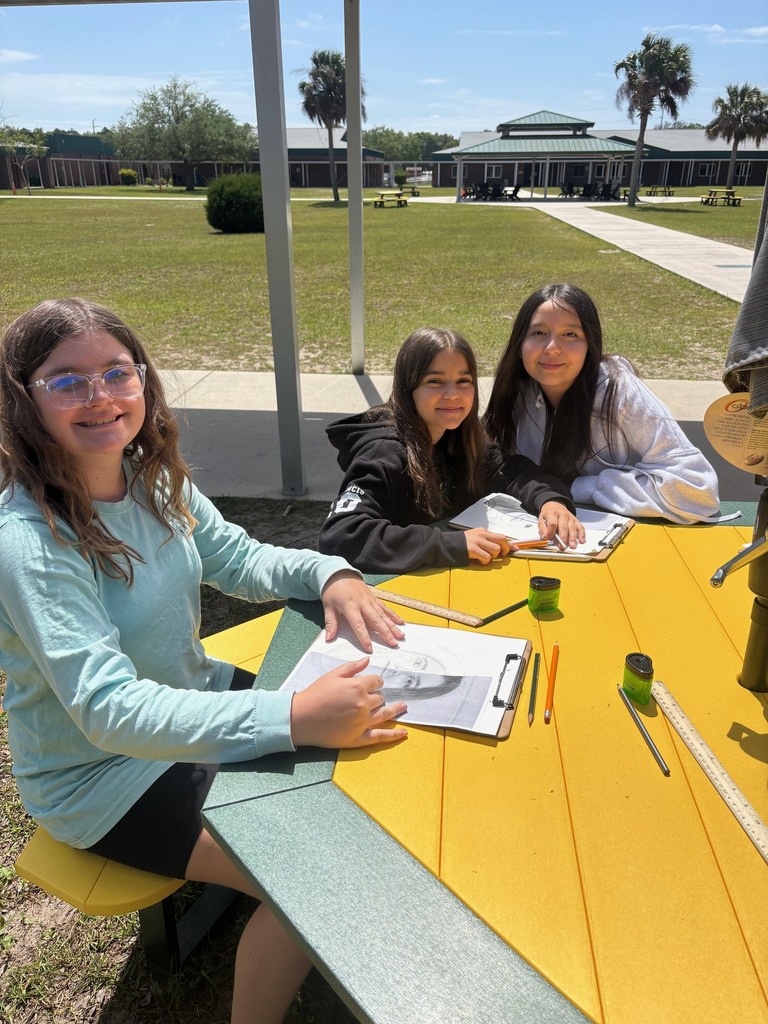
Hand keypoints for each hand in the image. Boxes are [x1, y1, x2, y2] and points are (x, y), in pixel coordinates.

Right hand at [290, 657, 407, 747]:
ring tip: (404, 707)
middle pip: (381, 698)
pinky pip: (381, 736)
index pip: (377, 682)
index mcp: (358, 687)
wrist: (301, 718)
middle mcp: (364, 704)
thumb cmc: (315, 694)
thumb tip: (368, 660)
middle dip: (377, 696)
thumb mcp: (332, 675)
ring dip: (396, 710)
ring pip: (385, 714)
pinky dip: (394, 735)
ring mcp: (363, 722)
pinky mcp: (359, 738)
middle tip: (371, 697)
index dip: (375, 682)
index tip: (372, 684)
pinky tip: (404, 733)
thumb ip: (352, 667)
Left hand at [321, 571, 404, 653]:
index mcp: (350, 607)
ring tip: (401, 636)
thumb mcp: (328, 606)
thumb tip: (329, 639)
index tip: (370, 648)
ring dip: (393, 626)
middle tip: (394, 644)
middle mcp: (363, 603)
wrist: (339, 572)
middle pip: (376, 620)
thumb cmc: (332, 591)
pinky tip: (401, 622)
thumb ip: (330, 623)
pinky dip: (393, 614)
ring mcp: (370, 600)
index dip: (364, 637)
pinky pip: (385, 607)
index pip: (358, 625)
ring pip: (383, 614)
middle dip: (385, 633)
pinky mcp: (374, 597)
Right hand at [464, 528, 511, 563]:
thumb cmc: (462, 543)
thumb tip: (500, 547)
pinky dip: (485, 562)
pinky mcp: (473, 549)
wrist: (448, 544)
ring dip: (492, 557)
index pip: (501, 536)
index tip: (515, 549)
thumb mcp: (476, 538)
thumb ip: (487, 541)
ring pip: (496, 550)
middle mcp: (482, 534)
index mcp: (483, 531)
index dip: (510, 544)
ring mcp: (478, 541)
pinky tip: (479, 560)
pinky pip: (487, 557)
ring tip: (484, 557)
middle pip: (502, 540)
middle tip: (500, 555)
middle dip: (505, 549)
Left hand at [538, 502, 585, 548]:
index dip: (550, 532)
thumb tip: (545, 537)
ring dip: (573, 538)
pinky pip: (580, 527)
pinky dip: (582, 534)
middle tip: (563, 546)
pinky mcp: (576, 520)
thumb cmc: (548, 514)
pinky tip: (582, 541)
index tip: (548, 539)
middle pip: (564, 527)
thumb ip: (542, 529)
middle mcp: (563, 515)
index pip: (552, 524)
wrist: (555, 505)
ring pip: (573, 528)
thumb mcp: (541, 519)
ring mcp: (570, 517)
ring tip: (572, 546)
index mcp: (552, 514)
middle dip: (563, 538)